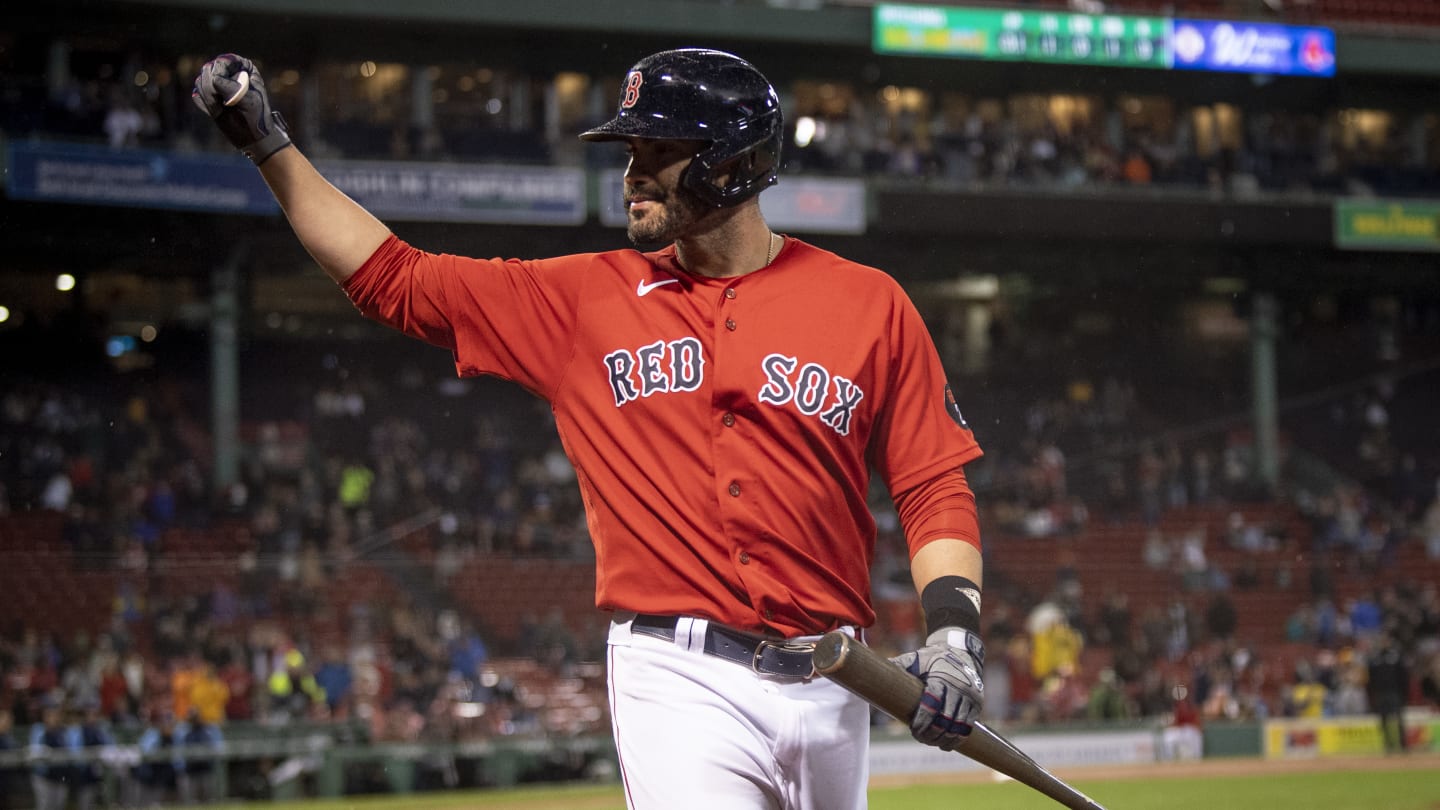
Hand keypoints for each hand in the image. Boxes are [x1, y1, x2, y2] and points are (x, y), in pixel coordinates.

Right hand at [192, 53, 291, 164]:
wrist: (253, 137)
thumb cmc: (256, 117)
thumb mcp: (249, 101)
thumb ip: (232, 88)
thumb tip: (214, 80)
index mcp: (243, 68)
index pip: (224, 60)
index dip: (219, 73)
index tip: (222, 88)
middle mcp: (229, 72)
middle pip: (208, 69)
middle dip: (211, 87)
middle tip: (222, 104)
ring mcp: (218, 84)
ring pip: (200, 81)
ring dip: (208, 98)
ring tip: (221, 109)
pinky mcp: (209, 96)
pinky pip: (197, 95)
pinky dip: (204, 105)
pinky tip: (217, 112)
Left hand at [890, 627, 984, 749]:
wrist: (961, 651)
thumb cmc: (933, 658)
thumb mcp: (916, 658)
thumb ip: (899, 666)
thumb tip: (871, 671)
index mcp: (942, 678)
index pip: (932, 705)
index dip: (922, 721)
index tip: (913, 729)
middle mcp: (959, 689)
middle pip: (945, 720)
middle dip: (931, 733)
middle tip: (919, 737)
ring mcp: (970, 698)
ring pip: (958, 727)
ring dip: (944, 739)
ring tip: (930, 742)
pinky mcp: (977, 705)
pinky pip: (968, 728)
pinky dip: (957, 739)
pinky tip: (946, 744)